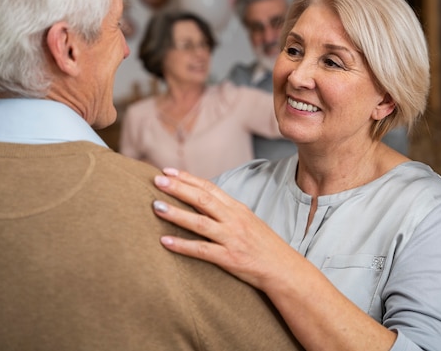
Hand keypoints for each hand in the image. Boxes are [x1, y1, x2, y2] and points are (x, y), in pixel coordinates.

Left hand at [152, 167, 302, 289]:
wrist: (284, 269)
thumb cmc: (264, 246)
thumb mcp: (249, 221)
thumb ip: (227, 211)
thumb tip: (204, 201)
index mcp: (238, 209)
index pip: (209, 188)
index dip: (188, 178)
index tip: (168, 170)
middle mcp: (234, 220)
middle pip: (202, 199)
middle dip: (178, 188)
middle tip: (157, 179)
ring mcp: (231, 238)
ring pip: (199, 222)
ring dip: (176, 213)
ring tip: (156, 206)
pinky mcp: (229, 258)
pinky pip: (202, 250)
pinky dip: (182, 245)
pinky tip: (165, 241)